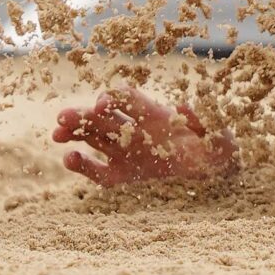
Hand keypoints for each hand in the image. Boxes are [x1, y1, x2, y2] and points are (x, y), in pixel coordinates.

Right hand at [52, 86, 236, 187]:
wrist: (218, 172)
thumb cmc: (219, 148)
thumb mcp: (218, 133)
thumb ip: (202, 120)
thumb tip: (182, 106)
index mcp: (156, 115)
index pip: (127, 99)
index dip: (114, 98)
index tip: (103, 105)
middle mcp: (137, 130)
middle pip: (103, 117)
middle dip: (83, 115)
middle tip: (61, 117)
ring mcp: (128, 152)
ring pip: (94, 138)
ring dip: (75, 134)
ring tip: (56, 134)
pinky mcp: (124, 175)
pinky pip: (98, 171)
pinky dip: (83, 166)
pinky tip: (69, 159)